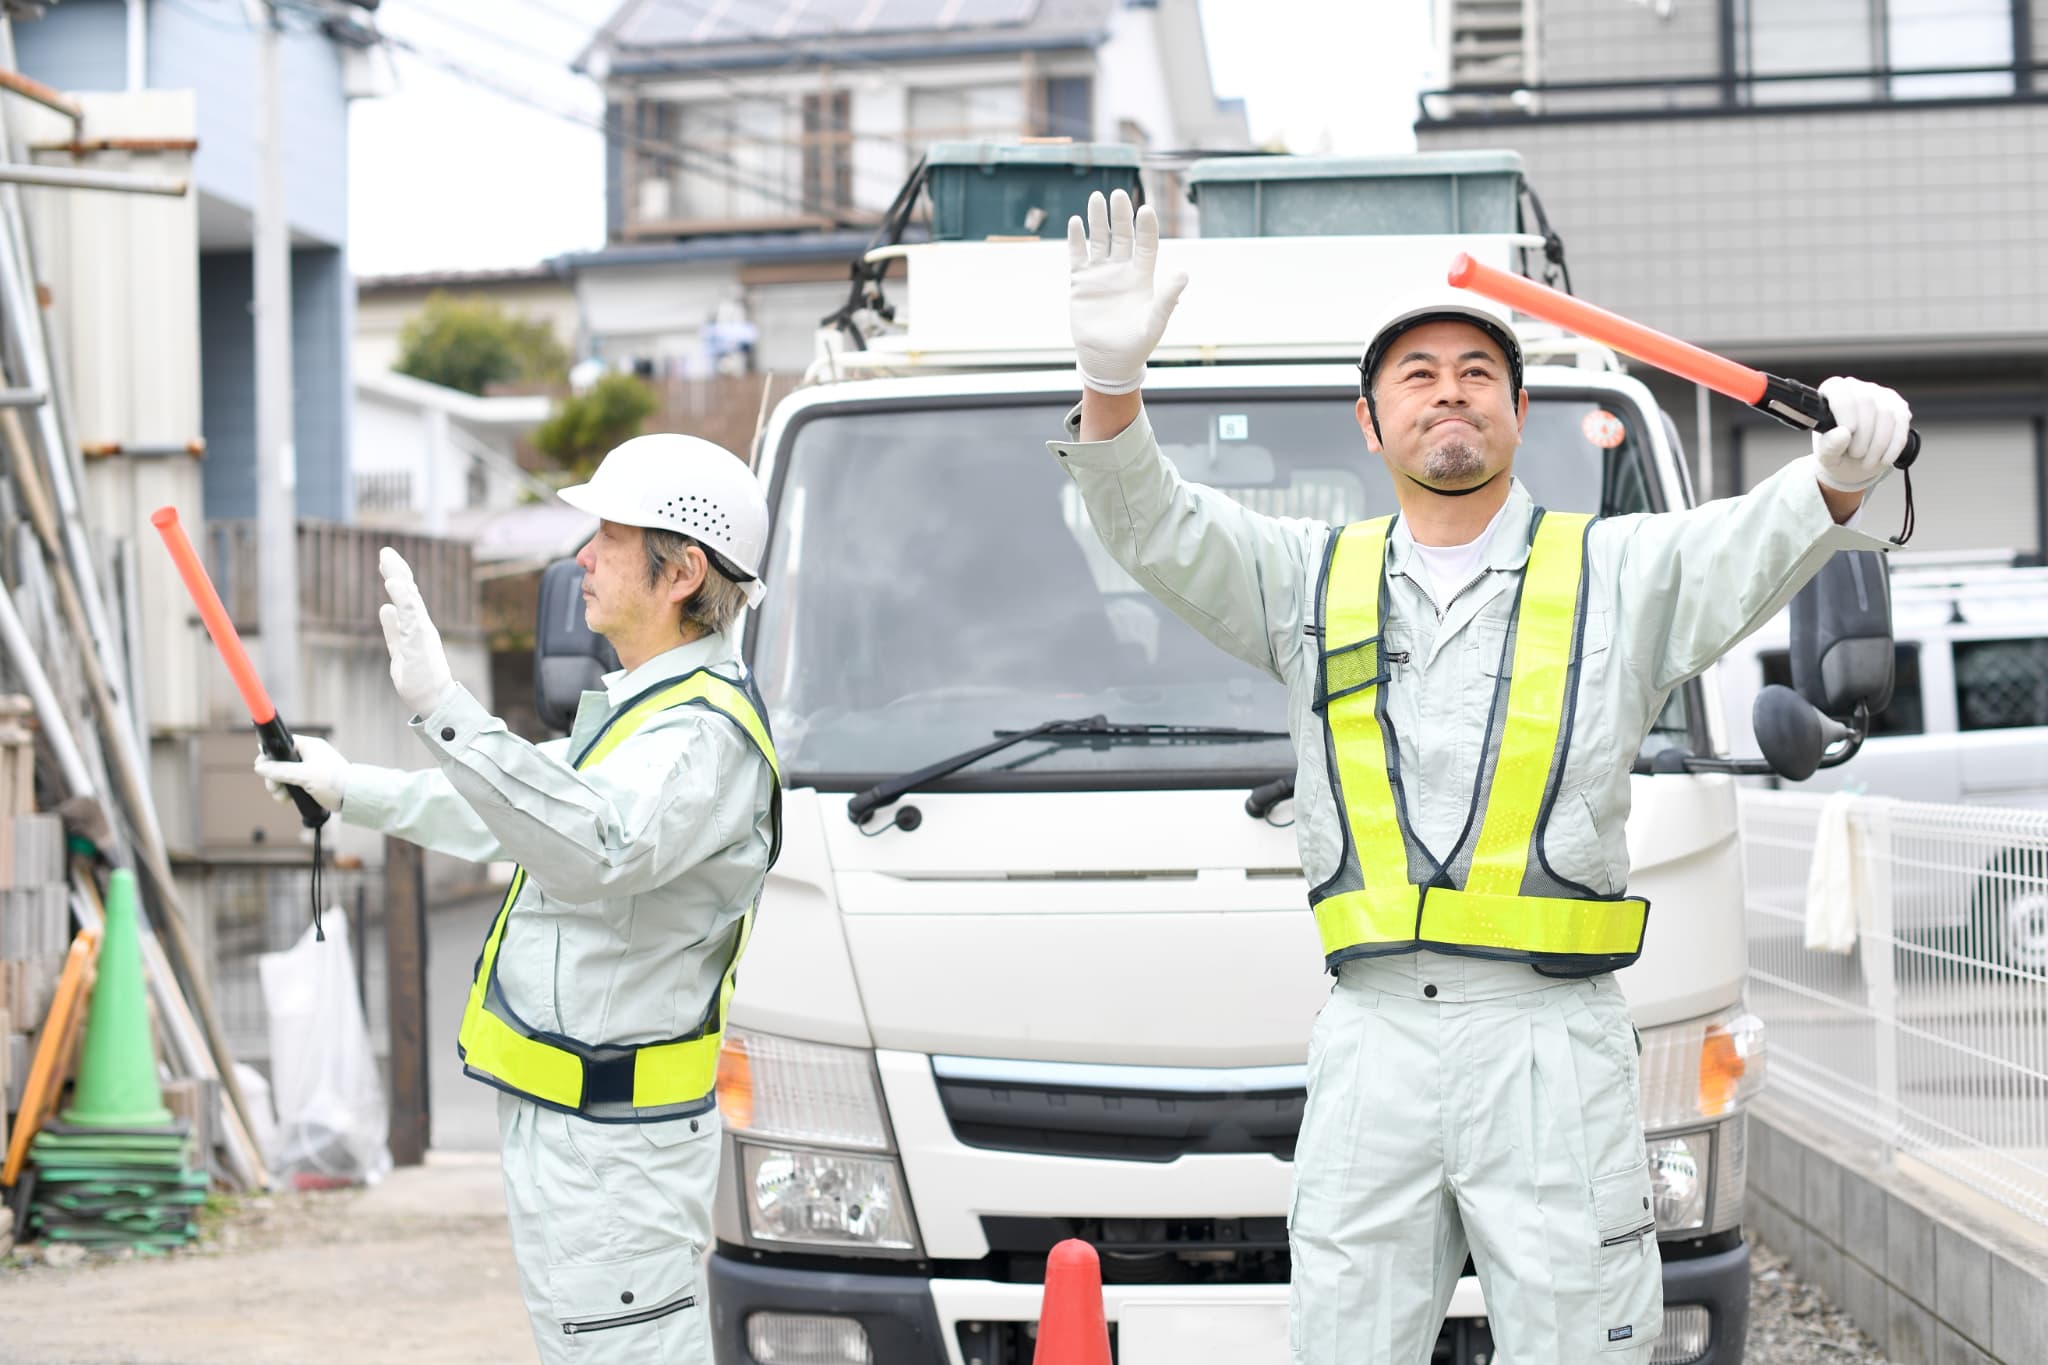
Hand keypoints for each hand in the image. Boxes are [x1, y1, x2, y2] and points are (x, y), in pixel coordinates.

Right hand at [253, 734, 347, 812]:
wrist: (354, 798)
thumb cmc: (334, 782)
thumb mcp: (304, 775)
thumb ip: (281, 770)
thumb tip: (260, 767)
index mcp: (309, 746)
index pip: (282, 743)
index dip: (269, 754)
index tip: (260, 766)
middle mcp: (308, 755)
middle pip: (280, 762)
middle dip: (273, 776)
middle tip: (272, 787)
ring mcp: (309, 769)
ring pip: (284, 775)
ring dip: (278, 786)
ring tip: (281, 797)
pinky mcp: (311, 782)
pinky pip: (292, 784)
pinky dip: (287, 792)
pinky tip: (286, 800)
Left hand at [378, 547, 454, 716]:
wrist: (433, 701)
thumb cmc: (419, 681)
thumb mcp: (399, 650)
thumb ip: (393, 630)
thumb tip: (384, 608)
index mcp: (416, 627)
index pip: (406, 598)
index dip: (396, 578)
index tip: (386, 560)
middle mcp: (421, 625)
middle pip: (409, 592)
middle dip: (397, 571)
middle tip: (385, 551)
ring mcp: (421, 632)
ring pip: (410, 599)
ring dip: (399, 578)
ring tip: (387, 560)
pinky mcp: (419, 641)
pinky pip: (411, 615)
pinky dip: (404, 597)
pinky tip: (395, 583)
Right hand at [1067, 189, 1186, 395]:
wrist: (1108, 360)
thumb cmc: (1137, 344)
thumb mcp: (1155, 322)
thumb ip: (1167, 298)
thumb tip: (1184, 273)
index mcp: (1143, 276)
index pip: (1146, 244)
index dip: (1146, 227)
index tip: (1145, 210)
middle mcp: (1122, 269)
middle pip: (1122, 235)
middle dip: (1120, 215)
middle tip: (1117, 195)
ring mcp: (1101, 273)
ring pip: (1099, 239)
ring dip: (1097, 219)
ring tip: (1096, 197)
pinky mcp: (1081, 282)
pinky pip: (1078, 255)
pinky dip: (1076, 239)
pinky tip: (1076, 222)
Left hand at [1811, 377, 1911, 492]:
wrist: (1853, 462)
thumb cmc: (1835, 452)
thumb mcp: (1826, 456)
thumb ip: (1829, 445)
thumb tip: (1842, 433)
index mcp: (1831, 392)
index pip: (1840, 392)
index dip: (1845, 411)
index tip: (1848, 432)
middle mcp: (1857, 387)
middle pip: (1866, 401)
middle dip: (1863, 434)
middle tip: (1857, 455)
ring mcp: (1880, 394)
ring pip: (1886, 412)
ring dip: (1879, 443)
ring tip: (1868, 461)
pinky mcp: (1899, 406)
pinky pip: (1902, 421)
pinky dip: (1894, 444)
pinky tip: (1885, 458)